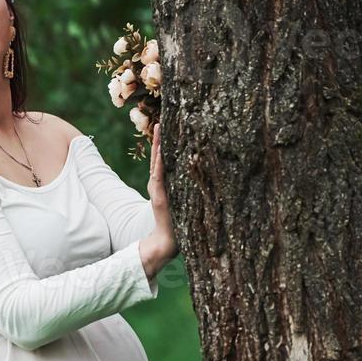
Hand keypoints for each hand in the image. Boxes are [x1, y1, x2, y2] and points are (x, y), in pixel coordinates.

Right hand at [146, 123, 176, 261]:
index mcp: (163, 184)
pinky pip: (159, 174)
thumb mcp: (183, 202)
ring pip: (157, 162)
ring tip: (159, 129)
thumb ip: (187, 190)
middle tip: (160, 120)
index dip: (163, 144)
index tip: (166, 127)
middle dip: (159, 139)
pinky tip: (161, 150)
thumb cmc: (178, 223)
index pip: (163, 160)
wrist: (167, 240)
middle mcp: (158, 183)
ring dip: (158, 145)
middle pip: (158, 156)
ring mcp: (158, 189)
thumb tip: (204, 176)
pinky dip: (159, 162)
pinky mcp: (159, 196)